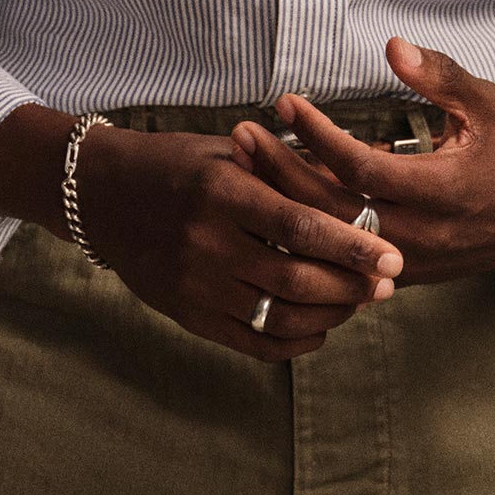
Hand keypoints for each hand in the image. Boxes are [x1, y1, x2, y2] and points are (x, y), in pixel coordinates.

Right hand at [74, 124, 404, 361]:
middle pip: (296, 279)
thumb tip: (357, 191)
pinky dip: (295, 341)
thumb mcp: (228, 152)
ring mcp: (194, 285)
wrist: (101, 195)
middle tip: (387, 282)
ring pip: (280, 316)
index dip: (353, 246)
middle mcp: (206, 242)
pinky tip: (319, 327)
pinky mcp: (187, 315)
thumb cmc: (177, 164)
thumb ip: (286, 173)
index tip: (393, 256)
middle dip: (352, 286)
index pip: (301, 227)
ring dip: (331, 315)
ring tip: (359, 301)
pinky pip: (253, 342)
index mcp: (222, 192)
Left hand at [228, 38, 494, 285]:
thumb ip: (441, 76)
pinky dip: (303, 230)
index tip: (287, 102)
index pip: (362, 168)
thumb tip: (392, 45)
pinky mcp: (397, 274)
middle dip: (281, 170)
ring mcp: (406, 261)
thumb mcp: (487, 105)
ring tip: (242, 162)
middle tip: (242, 134)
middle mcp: (420, 233)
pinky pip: (339, 257)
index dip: (319, 136)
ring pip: (329, 238)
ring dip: (282, 201)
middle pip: (332, 209)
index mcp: (444, 190)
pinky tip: (269, 200)